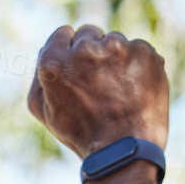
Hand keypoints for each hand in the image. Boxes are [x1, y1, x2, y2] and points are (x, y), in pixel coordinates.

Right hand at [28, 24, 167, 159]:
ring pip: (114, 41)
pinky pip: (138, 50)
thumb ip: (39, 76)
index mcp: (55, 62)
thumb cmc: (80, 134)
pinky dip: (136, 66)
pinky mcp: (145, 52)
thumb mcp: (44, 111)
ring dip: (115, 58)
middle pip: (88, 33)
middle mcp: (85, 49)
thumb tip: (48, 49)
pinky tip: (133, 89)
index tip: (76, 68)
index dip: (68, 52)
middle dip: (91, 52)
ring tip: (117, 90)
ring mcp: (118, 48)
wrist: (123, 149)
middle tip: (97, 81)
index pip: (62, 34)